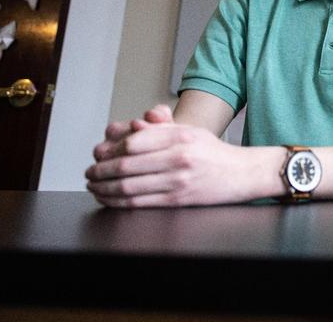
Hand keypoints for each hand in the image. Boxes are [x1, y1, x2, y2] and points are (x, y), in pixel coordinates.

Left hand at [85, 112, 273, 207]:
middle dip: (101, 171)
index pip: (134, 142)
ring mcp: (178, 181)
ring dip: (104, 189)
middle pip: (127, 165)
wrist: (243, 173)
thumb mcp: (191, 132)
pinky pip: (140, 203)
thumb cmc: (215, 153)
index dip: (110, 149)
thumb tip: (130, 130)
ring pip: (129, 187)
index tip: (99, 154)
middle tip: (89, 173)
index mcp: (180, 137)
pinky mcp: (178, 200)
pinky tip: (109, 199)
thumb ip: (161, 130)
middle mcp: (179, 158)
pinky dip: (118, 202)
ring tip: (94, 186)